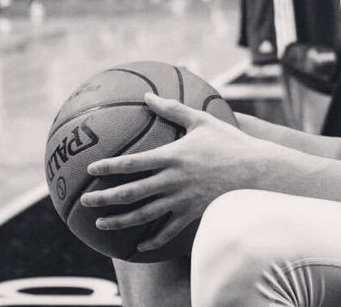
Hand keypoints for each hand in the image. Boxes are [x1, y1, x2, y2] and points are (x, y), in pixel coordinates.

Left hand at [80, 93, 257, 251]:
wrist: (255, 170)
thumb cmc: (229, 141)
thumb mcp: (201, 120)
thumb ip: (172, 108)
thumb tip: (147, 95)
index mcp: (173, 156)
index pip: (133, 163)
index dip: (109, 167)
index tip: (91, 169)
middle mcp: (173, 180)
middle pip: (131, 192)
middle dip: (105, 198)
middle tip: (85, 199)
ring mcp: (182, 200)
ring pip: (143, 215)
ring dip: (119, 220)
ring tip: (100, 223)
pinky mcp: (192, 214)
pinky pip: (168, 231)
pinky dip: (152, 240)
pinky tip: (140, 244)